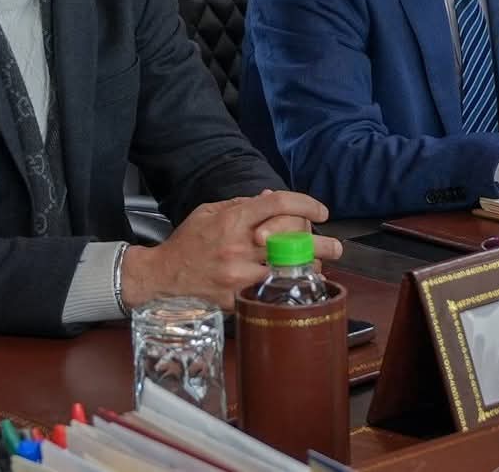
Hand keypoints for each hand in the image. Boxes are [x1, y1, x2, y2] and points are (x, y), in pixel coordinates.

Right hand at [121, 190, 334, 310]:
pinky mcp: (237, 299)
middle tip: (336, 247)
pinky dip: (286, 288)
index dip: (306, 204)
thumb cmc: (188, 242)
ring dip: (308, 269)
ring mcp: (238, 276)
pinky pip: (271, 293)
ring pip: (288, 271)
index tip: (321, 211)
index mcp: (233, 220)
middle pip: (292, 241)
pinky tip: (295, 285)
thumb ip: (242, 204)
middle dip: (320, 244)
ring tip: (317, 266)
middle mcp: (239, 247)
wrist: (162, 278)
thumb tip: (271, 198)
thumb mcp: (210, 211)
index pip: (278, 204)